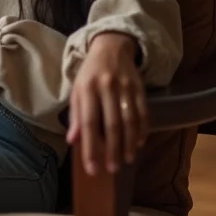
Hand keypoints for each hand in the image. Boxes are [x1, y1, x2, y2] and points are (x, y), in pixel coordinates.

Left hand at [67, 32, 147, 175]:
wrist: (112, 46)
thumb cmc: (90, 73)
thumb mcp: (77, 89)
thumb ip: (76, 115)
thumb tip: (73, 141)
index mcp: (87, 88)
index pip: (89, 122)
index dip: (90, 147)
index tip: (92, 169)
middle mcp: (106, 87)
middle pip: (112, 124)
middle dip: (112, 150)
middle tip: (112, 169)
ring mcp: (125, 86)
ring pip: (130, 120)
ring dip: (129, 143)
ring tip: (126, 159)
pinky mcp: (139, 87)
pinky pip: (143, 112)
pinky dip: (142, 130)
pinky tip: (139, 143)